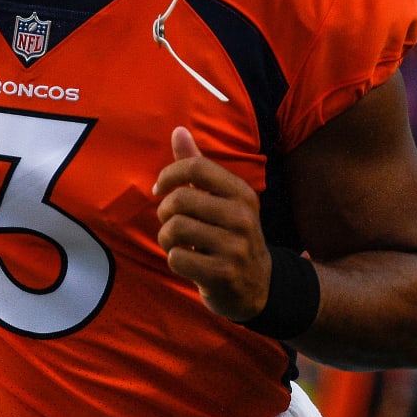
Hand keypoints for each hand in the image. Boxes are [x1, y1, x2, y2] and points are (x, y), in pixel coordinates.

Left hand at [153, 126, 271, 321]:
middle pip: (180, 200)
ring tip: (179, 244)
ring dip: (167, 239)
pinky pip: (176, 258)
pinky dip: (174, 260)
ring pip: (174, 229)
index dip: (169, 175)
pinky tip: (189, 263)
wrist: (257, 286)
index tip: (159, 189)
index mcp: (241, 193)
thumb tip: (178, 130)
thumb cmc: (229, 236)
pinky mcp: (223, 274)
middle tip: (172, 224)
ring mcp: (235, 247)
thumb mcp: (220, 200)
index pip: (197, 167)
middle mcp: (242, 217)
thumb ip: (197, 168)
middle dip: (165, 213)